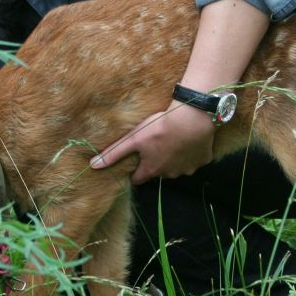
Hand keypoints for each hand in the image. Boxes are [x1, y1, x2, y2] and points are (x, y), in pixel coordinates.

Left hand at [90, 103, 215, 184]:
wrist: (192, 118)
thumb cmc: (160, 127)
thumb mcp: (133, 139)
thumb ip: (113, 153)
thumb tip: (92, 166)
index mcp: (152, 170)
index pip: (138, 178)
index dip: (135, 169)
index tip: (135, 160)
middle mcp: (170, 174)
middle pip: (159, 172)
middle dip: (155, 162)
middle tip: (155, 145)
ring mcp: (188, 168)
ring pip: (177, 167)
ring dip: (174, 158)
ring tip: (172, 140)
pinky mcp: (203, 160)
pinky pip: (195, 159)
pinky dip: (191, 152)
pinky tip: (188, 139)